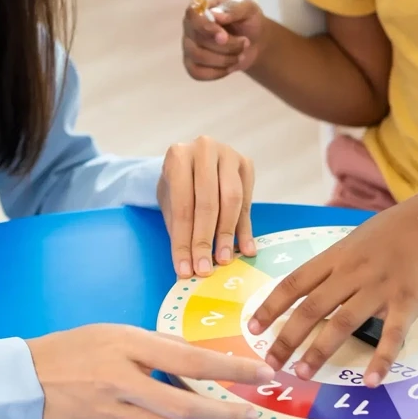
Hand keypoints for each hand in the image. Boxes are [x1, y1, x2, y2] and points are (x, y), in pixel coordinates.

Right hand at [28, 324, 273, 418]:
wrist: (25, 376)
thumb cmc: (76, 347)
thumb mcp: (118, 332)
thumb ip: (158, 346)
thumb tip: (198, 358)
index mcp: (129, 345)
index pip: (191, 358)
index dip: (231, 369)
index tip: (260, 373)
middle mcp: (122, 380)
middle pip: (186, 405)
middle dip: (226, 413)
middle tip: (251, 414)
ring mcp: (112, 412)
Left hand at [158, 134, 255, 277]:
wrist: (193, 158)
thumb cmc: (178, 184)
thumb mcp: (169, 201)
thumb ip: (178, 229)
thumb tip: (187, 269)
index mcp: (178, 155)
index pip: (182, 205)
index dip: (184, 240)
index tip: (185, 270)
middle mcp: (204, 149)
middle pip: (207, 202)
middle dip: (205, 239)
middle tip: (205, 268)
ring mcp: (228, 154)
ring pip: (231, 199)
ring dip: (227, 234)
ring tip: (224, 259)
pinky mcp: (246, 164)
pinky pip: (247, 200)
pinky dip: (246, 228)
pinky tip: (246, 249)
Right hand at [182, 0, 264, 80]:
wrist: (254, 40)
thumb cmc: (247, 19)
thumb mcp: (247, 8)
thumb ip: (233, 8)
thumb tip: (215, 15)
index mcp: (201, 5)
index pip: (192, 14)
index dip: (206, 27)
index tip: (224, 37)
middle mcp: (190, 24)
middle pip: (198, 39)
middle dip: (227, 46)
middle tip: (246, 43)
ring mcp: (188, 44)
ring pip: (198, 57)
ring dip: (225, 59)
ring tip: (241, 55)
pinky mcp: (191, 63)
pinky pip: (197, 73)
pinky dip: (218, 72)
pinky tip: (230, 66)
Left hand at [247, 203, 417, 386]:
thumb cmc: (389, 234)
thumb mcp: (351, 243)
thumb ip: (330, 268)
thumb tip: (302, 292)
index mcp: (335, 257)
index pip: (295, 282)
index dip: (271, 305)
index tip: (253, 327)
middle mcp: (352, 272)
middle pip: (312, 306)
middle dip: (287, 336)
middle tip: (270, 361)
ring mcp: (379, 287)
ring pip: (343, 321)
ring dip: (320, 350)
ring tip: (303, 373)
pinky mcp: (407, 301)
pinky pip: (392, 334)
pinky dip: (381, 359)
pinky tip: (370, 380)